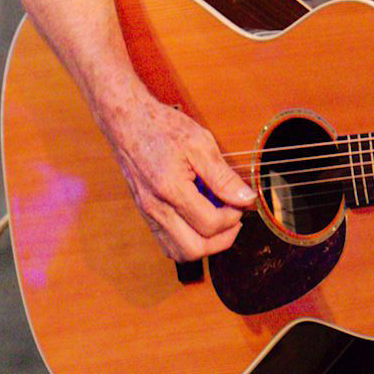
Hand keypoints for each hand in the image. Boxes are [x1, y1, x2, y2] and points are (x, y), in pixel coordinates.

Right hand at [97, 89, 256, 260]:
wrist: (127, 121)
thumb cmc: (162, 128)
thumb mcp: (201, 144)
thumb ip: (223, 176)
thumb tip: (246, 199)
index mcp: (170, 188)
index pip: (210, 224)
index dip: (233, 217)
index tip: (241, 201)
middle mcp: (155, 207)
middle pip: (194, 249)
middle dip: (222, 240)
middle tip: (234, 219)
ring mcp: (147, 213)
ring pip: (178, 252)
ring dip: (205, 245)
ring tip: (219, 221)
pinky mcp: (145, 213)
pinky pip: (167, 242)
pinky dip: (188, 240)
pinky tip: (200, 220)